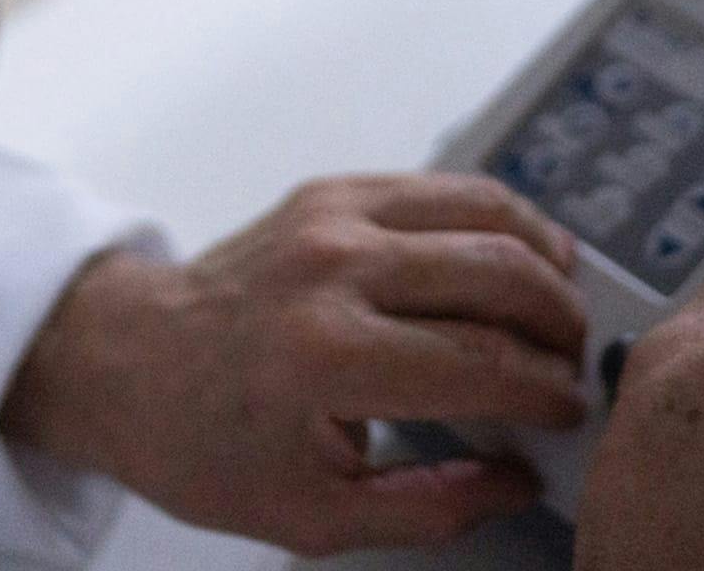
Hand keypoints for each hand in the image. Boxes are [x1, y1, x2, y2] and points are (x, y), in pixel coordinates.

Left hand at [0, 174, 589, 555]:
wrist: (127, 361)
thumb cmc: (204, 442)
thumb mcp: (312, 515)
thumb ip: (429, 507)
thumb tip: (517, 480)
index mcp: (327, 357)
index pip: (481, 363)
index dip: (545, 390)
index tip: (569, 409)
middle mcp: (334, 269)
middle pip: (497, 273)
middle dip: (558, 319)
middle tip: (575, 357)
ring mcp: (333, 216)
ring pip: (481, 210)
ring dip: (541, 253)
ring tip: (563, 299)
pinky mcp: (332, 190)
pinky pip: (440, 187)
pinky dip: (494, 215)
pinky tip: (517, 249)